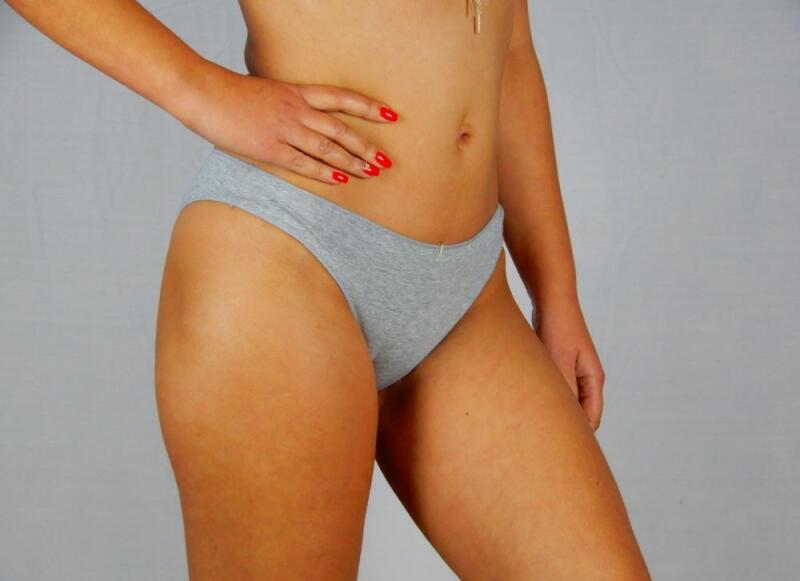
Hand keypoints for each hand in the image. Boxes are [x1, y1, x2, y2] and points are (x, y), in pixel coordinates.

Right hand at [176, 62, 397, 184]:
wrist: (204, 93)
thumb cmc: (230, 94)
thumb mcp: (266, 93)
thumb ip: (286, 105)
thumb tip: (299, 119)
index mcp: (296, 92)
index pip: (341, 98)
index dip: (368, 107)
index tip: (390, 115)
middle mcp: (297, 109)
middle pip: (341, 128)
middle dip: (366, 146)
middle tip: (385, 160)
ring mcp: (285, 129)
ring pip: (328, 147)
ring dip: (352, 162)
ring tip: (371, 173)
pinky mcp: (270, 148)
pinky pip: (304, 163)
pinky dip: (324, 173)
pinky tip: (340, 181)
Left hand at [533, 298, 605, 430]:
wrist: (551, 299)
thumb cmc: (557, 328)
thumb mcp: (559, 361)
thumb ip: (563, 391)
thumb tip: (562, 419)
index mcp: (594, 379)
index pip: (592, 418)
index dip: (578, 437)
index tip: (559, 450)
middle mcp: (587, 378)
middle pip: (580, 413)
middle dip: (565, 427)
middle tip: (543, 443)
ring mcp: (573, 371)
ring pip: (566, 402)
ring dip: (554, 411)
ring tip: (533, 425)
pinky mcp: (559, 365)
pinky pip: (556, 390)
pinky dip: (546, 398)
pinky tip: (528, 404)